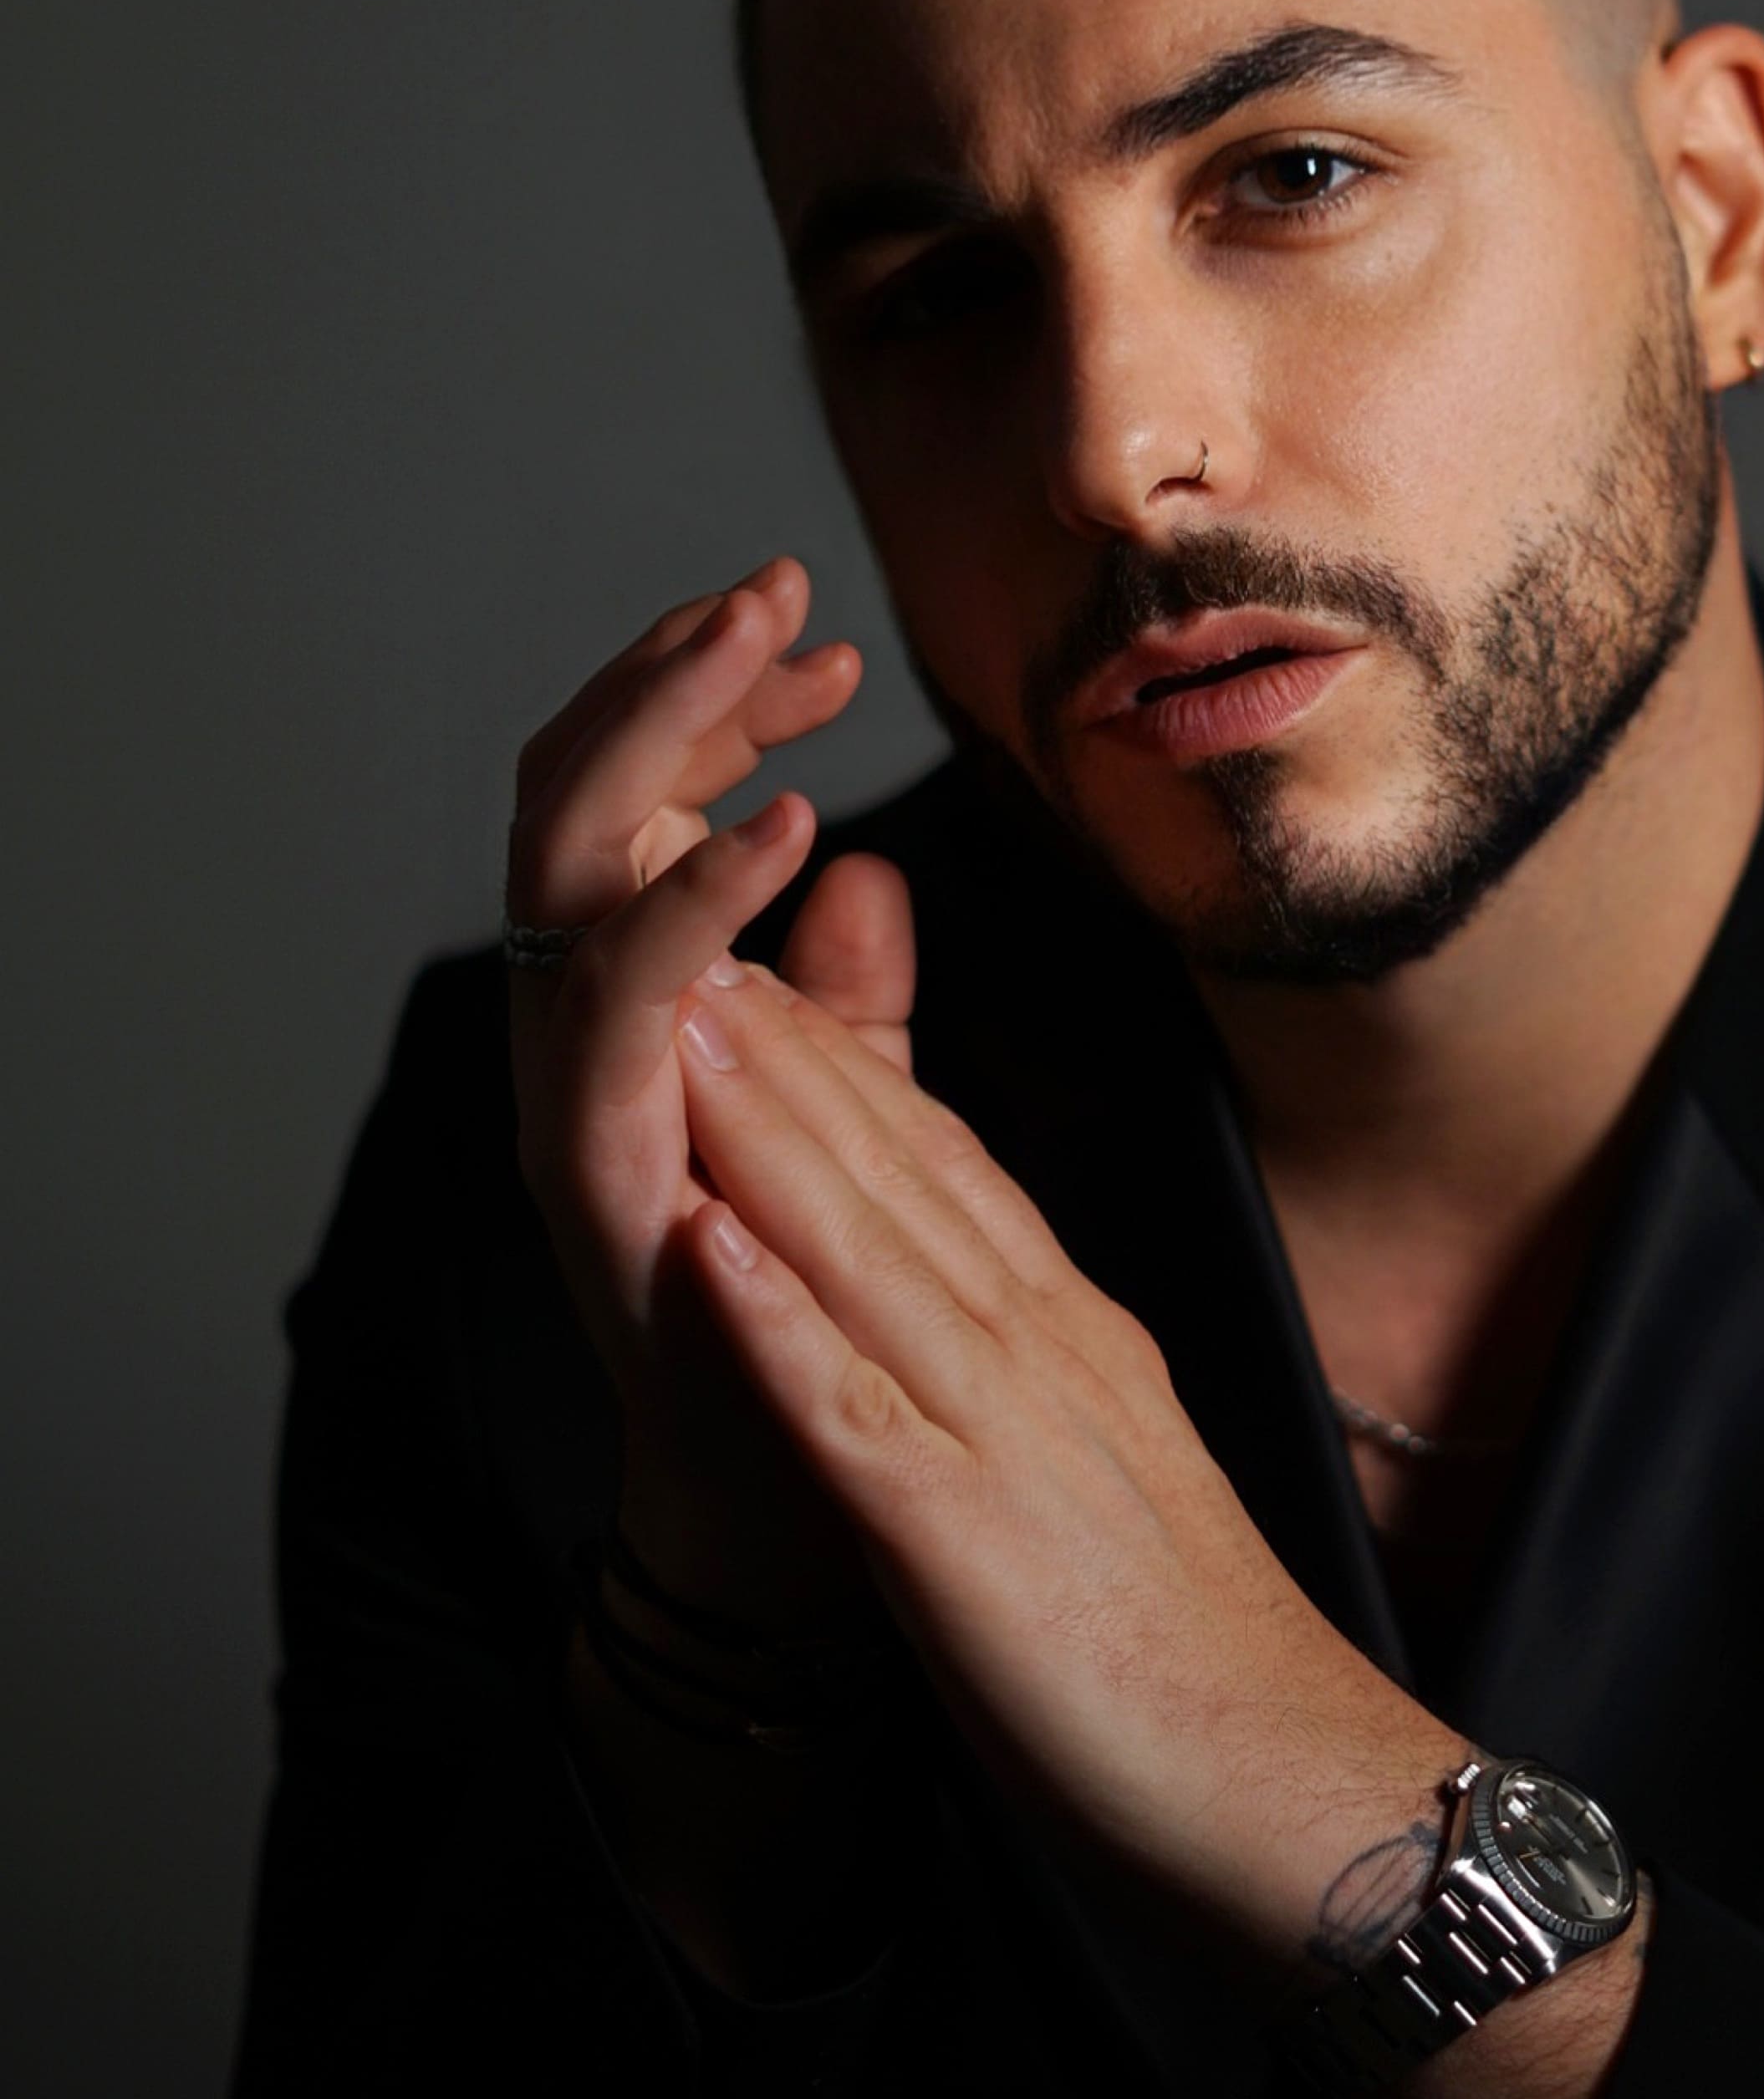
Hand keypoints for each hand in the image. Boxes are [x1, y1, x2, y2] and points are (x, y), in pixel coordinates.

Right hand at [508, 557, 913, 1613]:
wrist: (798, 1513)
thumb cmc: (816, 1323)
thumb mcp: (850, 1123)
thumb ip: (848, 1008)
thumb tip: (865, 874)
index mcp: (633, 1008)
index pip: (636, 801)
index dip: (711, 707)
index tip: (824, 638)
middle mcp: (576, 1036)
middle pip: (571, 802)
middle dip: (660, 680)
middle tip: (765, 585)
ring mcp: (571, 1104)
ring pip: (562, 872)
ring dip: (657, 741)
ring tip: (758, 645)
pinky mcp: (596, 1181)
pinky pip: (617, 1015)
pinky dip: (691, 907)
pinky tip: (786, 828)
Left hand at [665, 955, 1455, 1977]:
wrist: (1299, 1796)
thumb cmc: (1197, 1666)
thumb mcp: (1111, 1475)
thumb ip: (1045, 1382)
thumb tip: (987, 1317)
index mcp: (1075, 1347)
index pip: (948, 1177)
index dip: (850, 1070)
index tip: (765, 974)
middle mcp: (1045, 1360)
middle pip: (901, 1180)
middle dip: (790, 1053)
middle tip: (693, 927)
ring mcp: (1005, 1439)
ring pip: (871, 1257)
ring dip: (770, 1136)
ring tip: (684, 1020)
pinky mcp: (965, 1542)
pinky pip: (855, 1417)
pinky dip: (778, 1324)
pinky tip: (708, 1248)